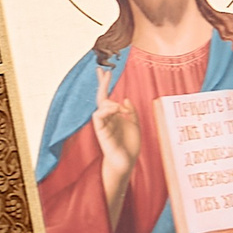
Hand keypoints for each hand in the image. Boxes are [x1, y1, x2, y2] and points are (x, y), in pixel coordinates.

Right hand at [89, 66, 140, 210]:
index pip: (107, 96)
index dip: (105, 84)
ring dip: (110, 102)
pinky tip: (116, 111)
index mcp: (115, 115)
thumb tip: (125, 99)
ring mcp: (103, 123)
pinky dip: (106, 110)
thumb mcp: (135, 124)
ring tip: (120, 108)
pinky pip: (97, 116)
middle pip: (101, 97)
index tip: (105, 71)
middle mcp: (107, 117)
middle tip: (103, 71)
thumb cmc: (130, 145)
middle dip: (102, 83)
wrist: (126, 161)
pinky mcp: (100, 131)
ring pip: (100, 105)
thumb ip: (131, 111)